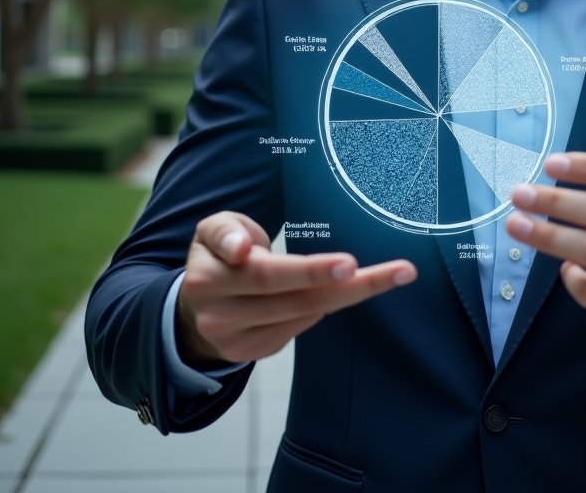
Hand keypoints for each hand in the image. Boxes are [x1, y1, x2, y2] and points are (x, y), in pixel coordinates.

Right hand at [177, 211, 416, 368]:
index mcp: (209, 278)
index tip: (350, 264)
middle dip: (349, 285)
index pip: (268, 273)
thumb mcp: (212, 231)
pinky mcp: (252, 354)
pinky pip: (297, 328)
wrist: (191, 310)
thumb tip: (240, 250)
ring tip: (391, 274)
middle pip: (297, 299)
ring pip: (303, 316)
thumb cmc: (216, 256)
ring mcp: (237, 341)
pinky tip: (339, 290)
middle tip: (394, 271)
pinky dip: (321, 307)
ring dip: (349, 295)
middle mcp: (221, 315)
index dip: (310, 270)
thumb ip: (225, 231)